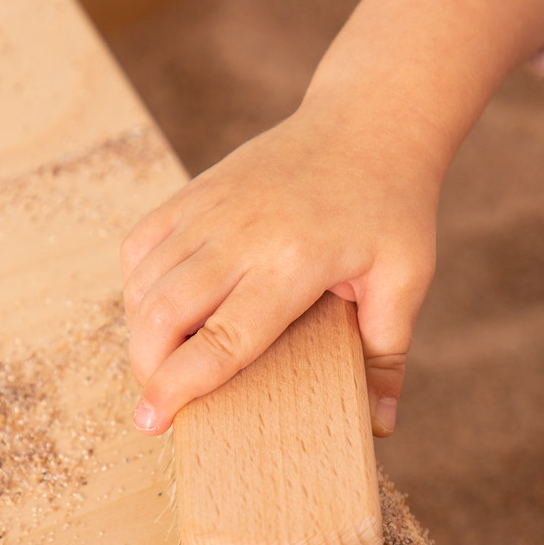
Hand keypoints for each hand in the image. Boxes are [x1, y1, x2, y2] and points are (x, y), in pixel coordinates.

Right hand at [120, 107, 438, 436]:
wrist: (368, 120)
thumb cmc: (393, 205)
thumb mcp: (405, 278)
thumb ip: (388, 354)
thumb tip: (379, 424)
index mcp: (293, 262)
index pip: (221, 338)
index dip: (179, 385)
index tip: (153, 422)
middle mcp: (240, 232)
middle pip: (164, 313)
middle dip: (147, 368)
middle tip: (158, 404)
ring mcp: (210, 206)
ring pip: (144, 281)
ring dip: (140, 331)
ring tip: (163, 363)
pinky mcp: (195, 191)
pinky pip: (141, 244)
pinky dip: (138, 286)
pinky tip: (160, 310)